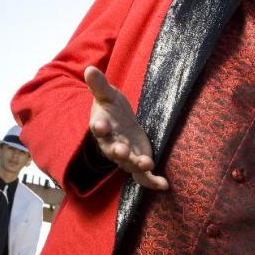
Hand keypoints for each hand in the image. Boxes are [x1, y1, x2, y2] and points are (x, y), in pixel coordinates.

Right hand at [84, 66, 168, 190]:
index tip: (100, 125)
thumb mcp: (107, 95)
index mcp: (102, 128)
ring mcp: (125, 156)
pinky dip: (152, 182)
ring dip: (137, 165)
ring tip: (147, 164)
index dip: (99, 127)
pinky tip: (164, 185)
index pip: (98, 128)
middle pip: (112, 150)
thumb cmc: (112, 108)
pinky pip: (143, 176)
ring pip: (129, 164)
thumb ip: (99, 85)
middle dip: (117, 152)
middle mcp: (111, 145)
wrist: (120, 123)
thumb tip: (90, 69)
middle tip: (120, 151)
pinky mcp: (137, 163)